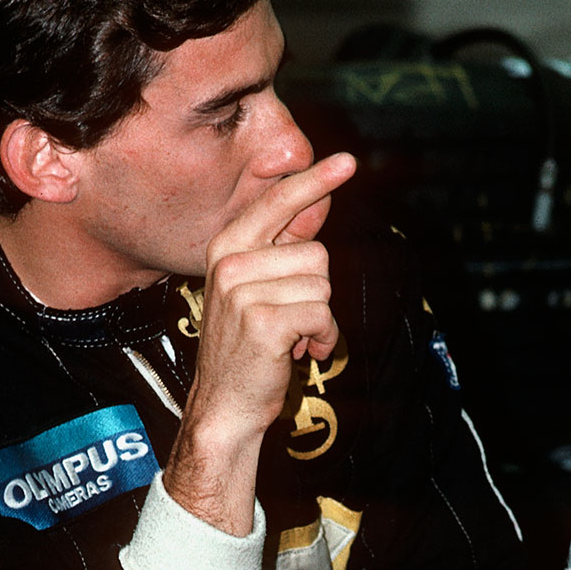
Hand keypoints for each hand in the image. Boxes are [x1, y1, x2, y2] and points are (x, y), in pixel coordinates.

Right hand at [164, 152, 355, 533]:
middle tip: (291, 319)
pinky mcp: (264, 320)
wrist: (223, 408)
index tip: (347, 161)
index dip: (314, 182)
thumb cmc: (245, 349)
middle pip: (315, 252)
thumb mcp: (256, 290)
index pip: (276, 204)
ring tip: (292, 338)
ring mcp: (243, 291)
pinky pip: (323, 313)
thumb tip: (318, 204)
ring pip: (323, 284)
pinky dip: (322, 338)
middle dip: (317, 290)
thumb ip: (284, 249)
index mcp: (226, 249)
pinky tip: (299, 353)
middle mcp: (230, 263)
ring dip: (320, 317)